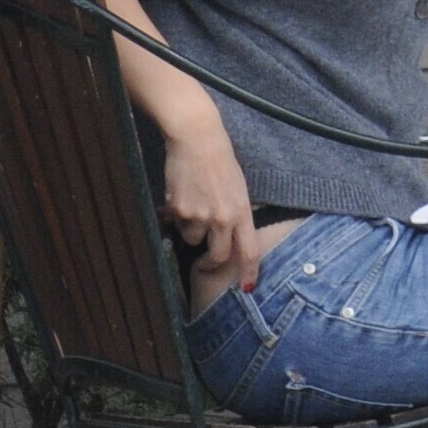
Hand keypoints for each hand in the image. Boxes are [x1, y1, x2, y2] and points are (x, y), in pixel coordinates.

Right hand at [163, 109, 260, 291]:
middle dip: (211, 263)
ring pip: (193, 240)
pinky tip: (182, 195)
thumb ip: (237, 215)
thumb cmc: (220, 161)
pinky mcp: (179, 209)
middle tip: (206, 260)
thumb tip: (231, 240)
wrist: (197, 139)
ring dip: (192, 230)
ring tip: (194, 205)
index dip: (249, 273)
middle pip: (219, 257)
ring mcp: (200, 215)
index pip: (249, 251)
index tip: (247, 288)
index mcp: (242, 212)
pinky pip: (177, 224)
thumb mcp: (239, 189)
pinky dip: (177, 216)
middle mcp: (223, 218)